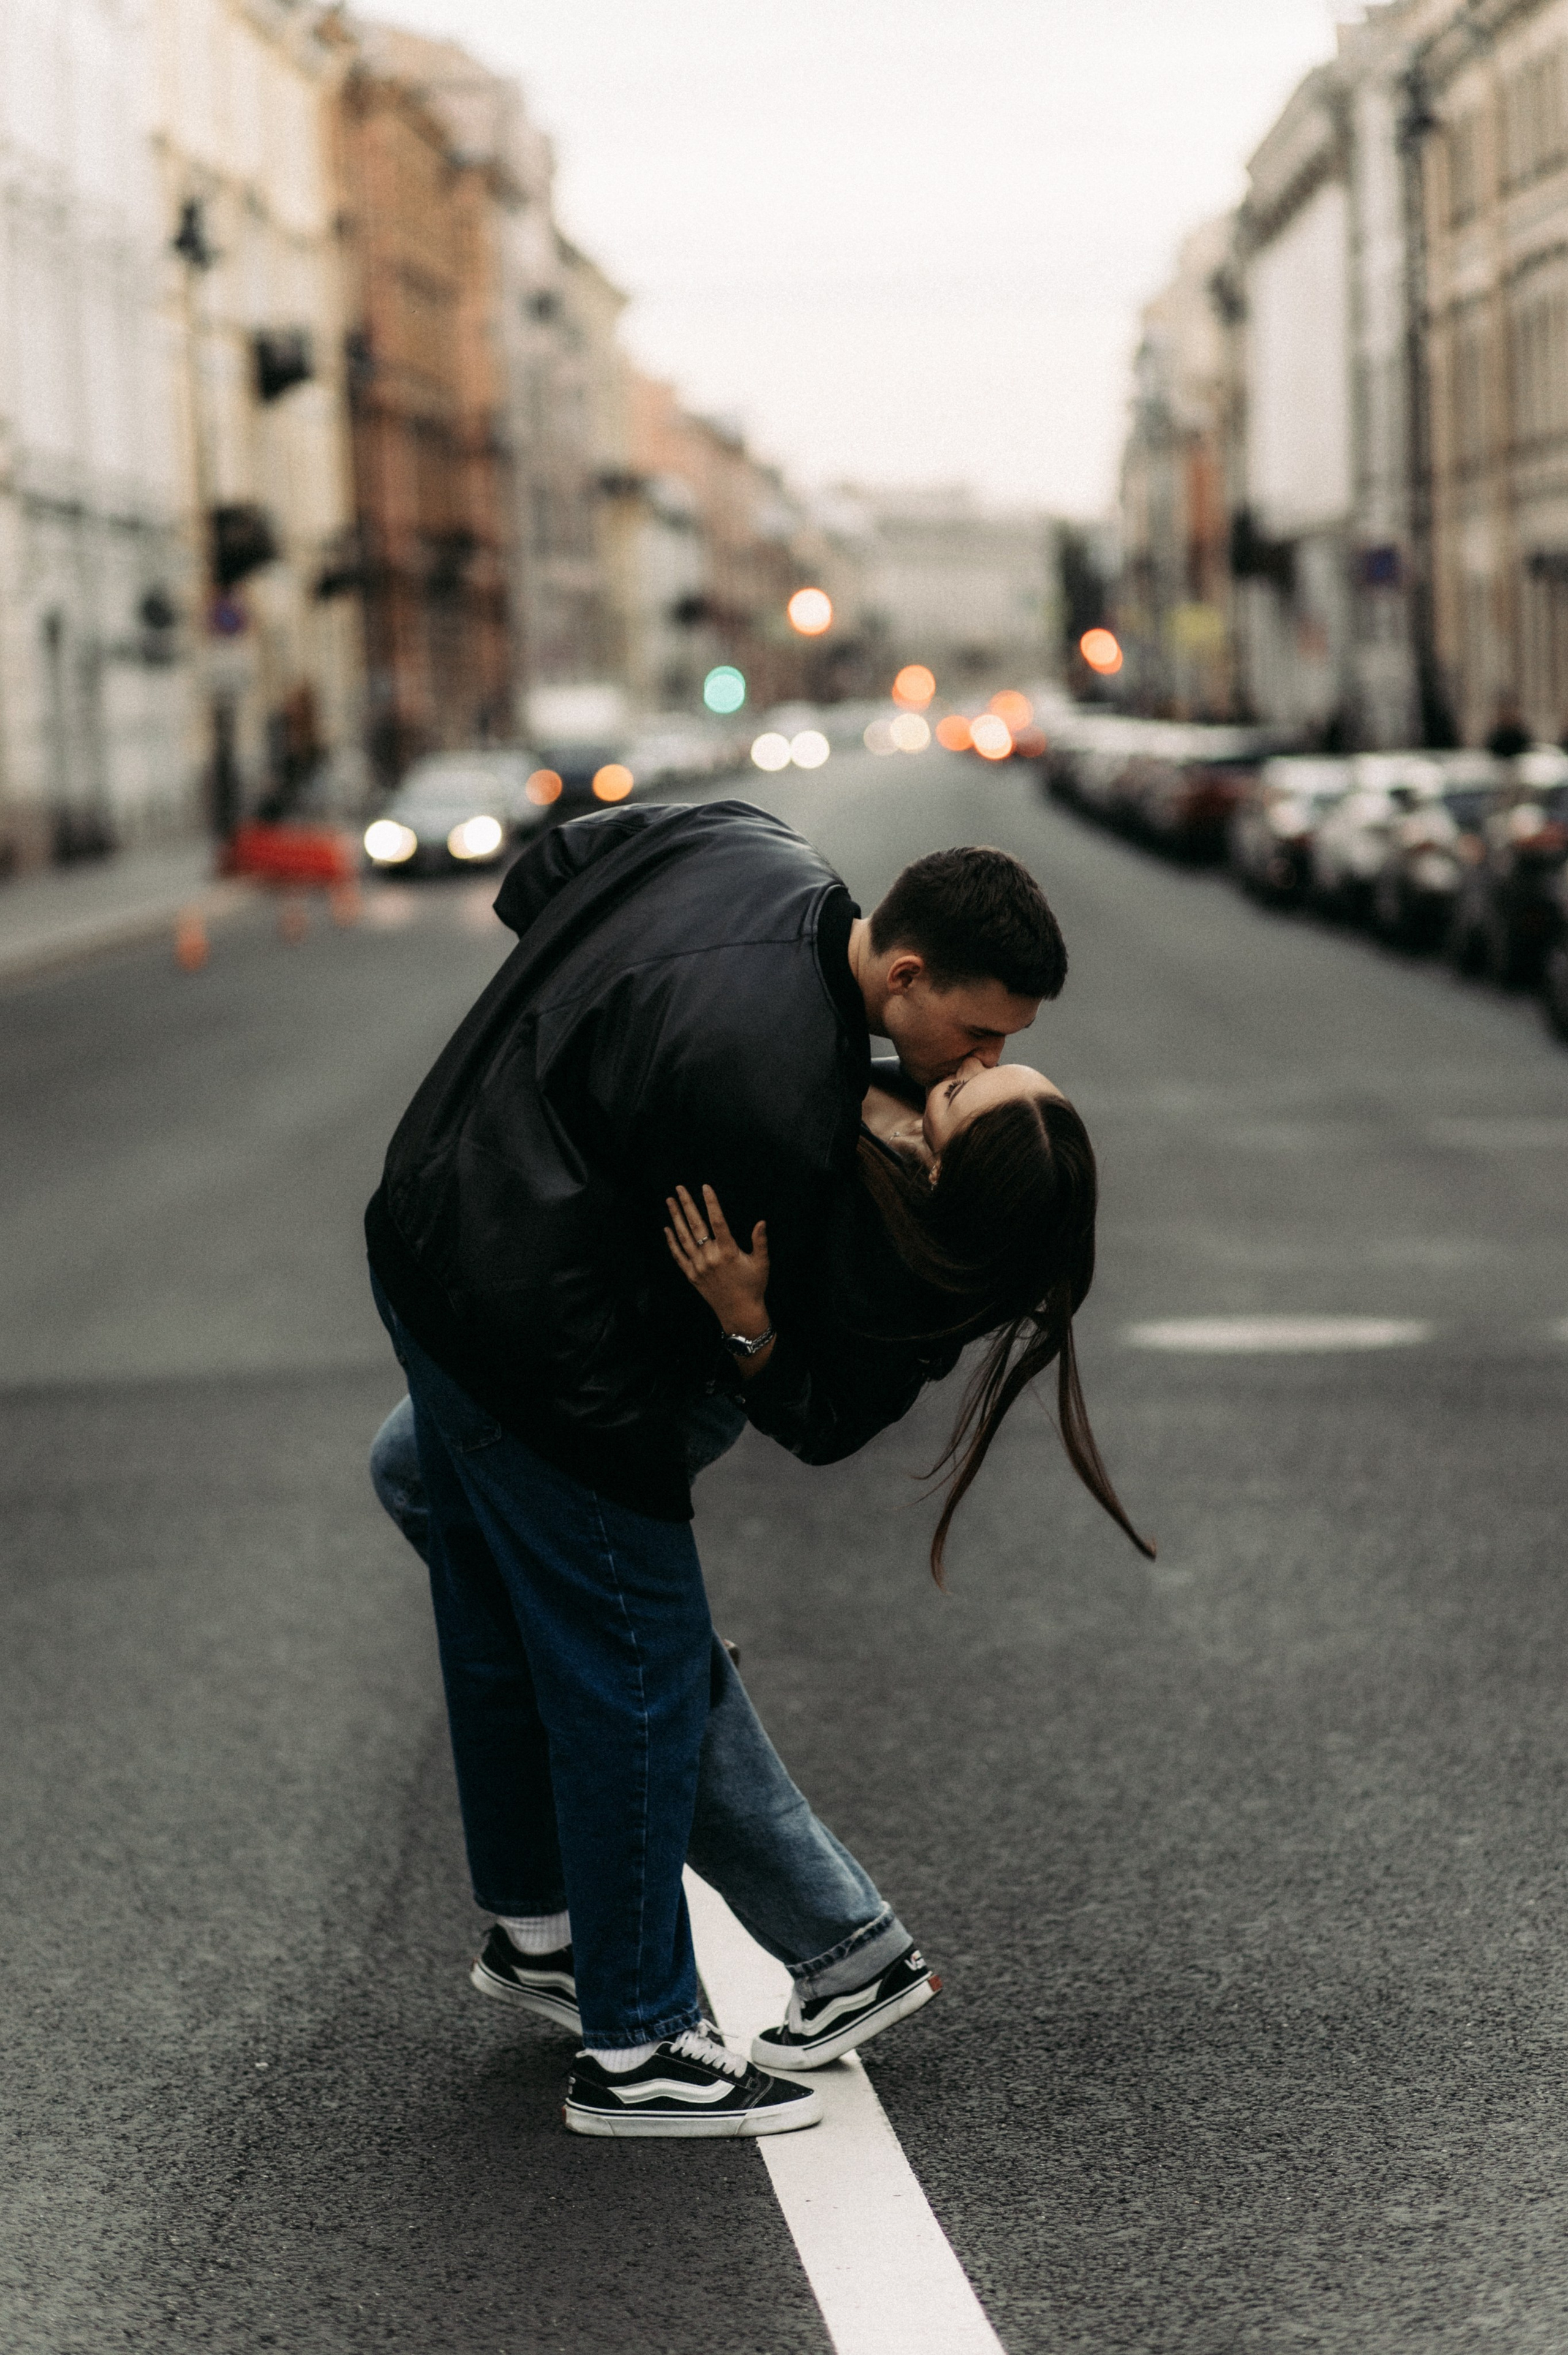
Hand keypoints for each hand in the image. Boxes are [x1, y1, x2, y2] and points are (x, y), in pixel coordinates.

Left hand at [664, 1184, 769, 1335]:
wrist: (739, 1312)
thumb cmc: (753, 1286)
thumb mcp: (761, 1263)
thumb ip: (760, 1241)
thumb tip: (761, 1222)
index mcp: (728, 1251)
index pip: (718, 1221)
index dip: (711, 1202)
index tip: (705, 1187)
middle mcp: (710, 1257)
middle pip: (696, 1225)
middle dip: (687, 1204)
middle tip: (679, 1188)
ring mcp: (698, 1266)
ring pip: (684, 1237)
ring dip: (675, 1218)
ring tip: (669, 1201)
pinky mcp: (691, 1275)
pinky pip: (678, 1255)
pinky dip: (671, 1241)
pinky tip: (667, 1228)